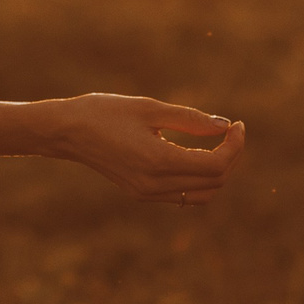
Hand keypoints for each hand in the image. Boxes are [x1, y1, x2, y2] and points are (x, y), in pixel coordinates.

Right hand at [43, 94, 245, 205]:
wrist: (66, 132)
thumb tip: (225, 125)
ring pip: (201, 195)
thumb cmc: (105, 111)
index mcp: (158, 161)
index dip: (235, 146)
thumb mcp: (150, 108)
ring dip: (217, 172)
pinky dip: (198, 178)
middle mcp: (154, 184)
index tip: (237, 124)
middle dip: (230, 157)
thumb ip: (191, 119)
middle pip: (214, 182)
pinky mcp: (141, 193)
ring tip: (216, 142)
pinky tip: (194, 152)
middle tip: (229, 129)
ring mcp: (147, 193)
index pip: (216, 165)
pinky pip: (183, 195)